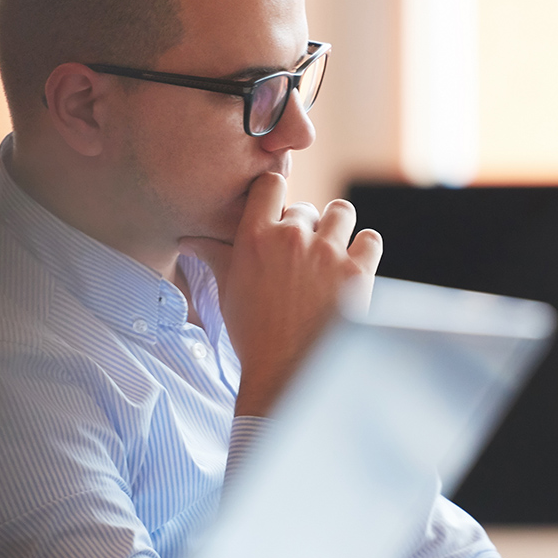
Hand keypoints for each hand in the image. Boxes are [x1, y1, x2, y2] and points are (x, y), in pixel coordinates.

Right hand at [179, 173, 382, 417]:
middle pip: (306, 207)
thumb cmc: (254, 334)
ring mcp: (326, 253)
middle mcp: (291, 238)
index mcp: (254, 238)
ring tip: (332, 254)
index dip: (278, 194)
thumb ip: (215, 255)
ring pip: (342, 212)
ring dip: (338, 229)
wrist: (289, 374)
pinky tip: (354, 266)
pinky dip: (365, 249)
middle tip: (302, 258)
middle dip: (306, 228)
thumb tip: (188, 240)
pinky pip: (370, 238)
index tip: (281, 212)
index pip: (271, 183)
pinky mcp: (357, 271)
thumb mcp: (228, 291)